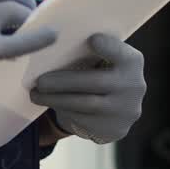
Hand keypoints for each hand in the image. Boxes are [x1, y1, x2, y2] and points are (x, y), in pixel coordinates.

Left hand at [30, 33, 145, 143]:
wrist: (117, 110)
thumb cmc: (102, 72)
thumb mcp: (105, 60)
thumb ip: (89, 51)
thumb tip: (53, 42)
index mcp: (132, 62)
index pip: (122, 54)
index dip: (109, 47)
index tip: (91, 39)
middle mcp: (133, 86)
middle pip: (95, 82)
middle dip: (63, 81)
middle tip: (39, 80)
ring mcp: (124, 110)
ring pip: (85, 104)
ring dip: (56, 98)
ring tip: (36, 93)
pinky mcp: (113, 129)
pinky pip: (83, 119)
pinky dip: (62, 109)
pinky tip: (48, 102)